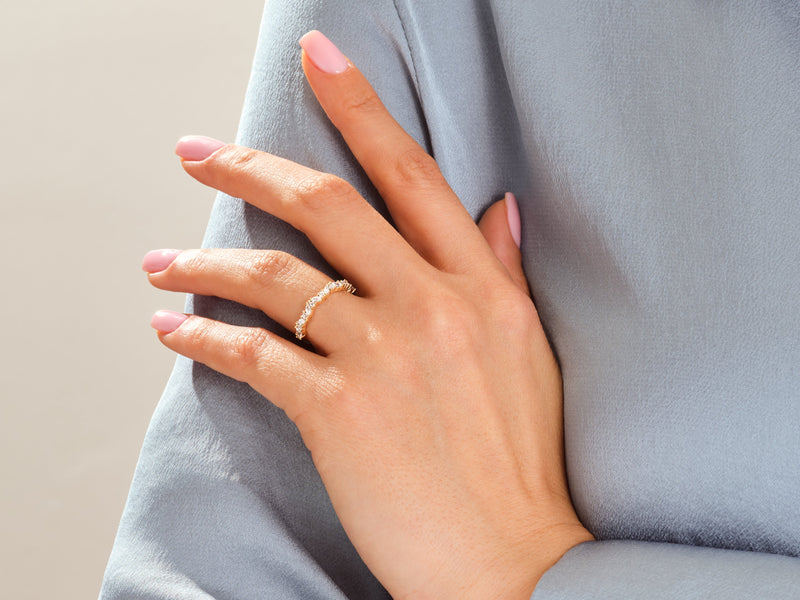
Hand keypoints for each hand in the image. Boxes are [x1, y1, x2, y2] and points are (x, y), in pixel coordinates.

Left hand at [144, 30, 591, 599]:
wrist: (514, 560)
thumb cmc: (520, 462)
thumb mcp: (529, 352)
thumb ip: (504, 273)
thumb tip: (498, 210)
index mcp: (482, 289)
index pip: (413, 176)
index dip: (362, 108)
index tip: (321, 59)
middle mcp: (432, 308)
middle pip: (327, 207)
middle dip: (250, 167)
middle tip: (196, 152)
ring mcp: (384, 356)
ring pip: (275, 277)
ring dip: (205, 264)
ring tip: (163, 263)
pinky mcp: (340, 413)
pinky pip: (255, 356)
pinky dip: (206, 339)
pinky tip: (176, 332)